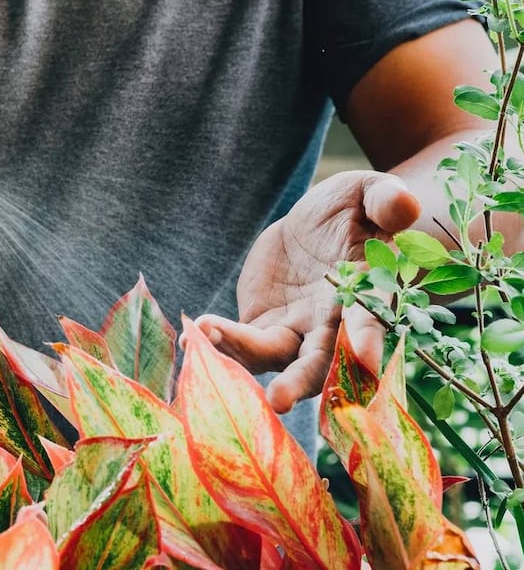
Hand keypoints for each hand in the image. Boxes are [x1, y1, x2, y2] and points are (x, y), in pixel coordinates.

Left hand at [195, 171, 420, 412]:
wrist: (316, 226)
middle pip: (318, 363)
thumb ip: (385, 200)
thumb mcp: (367, 194)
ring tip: (203, 338)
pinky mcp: (263, 328)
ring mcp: (294, 332)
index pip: (369, 322)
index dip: (367, 340)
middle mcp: (331, 327)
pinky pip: (240, 344)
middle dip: (300, 383)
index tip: (363, 359)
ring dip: (240, 355)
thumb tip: (404, 205)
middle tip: (278, 400)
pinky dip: (218, 342)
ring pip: (270, 357)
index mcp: (365, 297)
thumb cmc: (352, 210)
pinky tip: (189, 337)